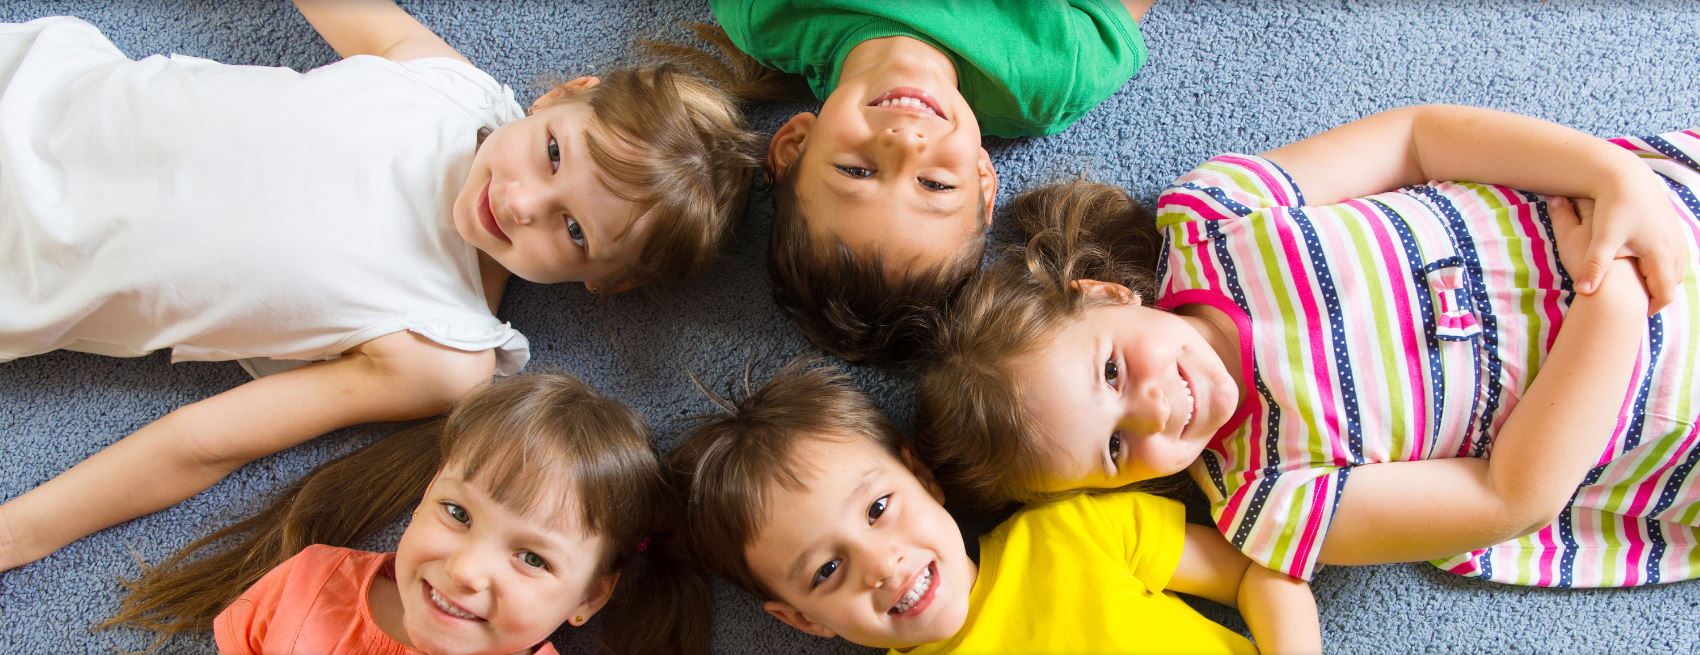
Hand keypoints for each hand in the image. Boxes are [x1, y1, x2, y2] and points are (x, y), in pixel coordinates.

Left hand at [1571, 171, 1692, 314]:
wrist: (1627, 175)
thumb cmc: (1614, 206)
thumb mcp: (1603, 238)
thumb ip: (1594, 265)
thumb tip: (1583, 291)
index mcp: (1660, 254)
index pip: (1664, 294)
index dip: (1652, 307)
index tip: (1636, 314)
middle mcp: (1673, 246)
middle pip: (1673, 282)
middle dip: (1659, 294)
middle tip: (1639, 302)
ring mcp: (1675, 234)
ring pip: (1676, 267)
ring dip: (1662, 278)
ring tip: (1641, 286)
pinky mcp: (1671, 225)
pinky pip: (1675, 252)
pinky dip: (1664, 262)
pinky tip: (1645, 262)